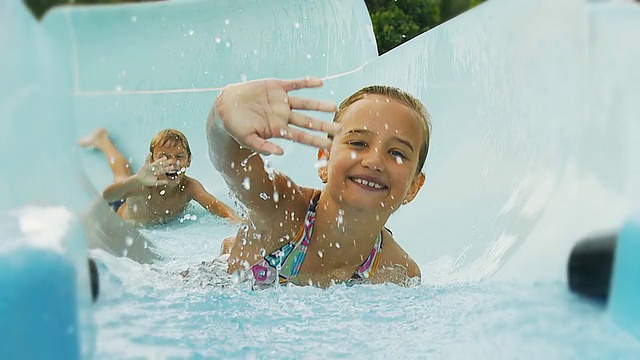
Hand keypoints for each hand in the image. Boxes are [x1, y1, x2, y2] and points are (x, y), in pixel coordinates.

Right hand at [136, 155, 171, 186]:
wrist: (140, 181)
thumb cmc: (147, 182)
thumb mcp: (154, 183)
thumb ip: (160, 182)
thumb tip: (167, 182)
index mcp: (158, 173)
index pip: (163, 170)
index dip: (168, 169)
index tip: (172, 167)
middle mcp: (155, 169)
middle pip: (161, 166)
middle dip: (166, 163)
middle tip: (171, 160)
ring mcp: (151, 167)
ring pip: (156, 163)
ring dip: (160, 160)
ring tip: (164, 157)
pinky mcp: (145, 166)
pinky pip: (147, 161)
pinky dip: (148, 157)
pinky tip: (150, 153)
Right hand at [215, 78, 340, 154]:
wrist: (225, 106)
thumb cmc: (234, 127)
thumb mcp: (247, 140)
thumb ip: (262, 147)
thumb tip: (280, 153)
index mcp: (278, 130)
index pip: (301, 137)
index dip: (315, 141)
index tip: (330, 146)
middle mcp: (283, 116)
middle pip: (308, 121)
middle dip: (323, 125)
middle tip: (340, 129)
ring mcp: (281, 101)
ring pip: (304, 103)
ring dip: (319, 105)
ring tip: (333, 107)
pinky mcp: (276, 87)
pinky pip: (295, 84)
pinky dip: (306, 83)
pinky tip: (320, 82)